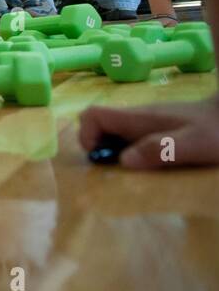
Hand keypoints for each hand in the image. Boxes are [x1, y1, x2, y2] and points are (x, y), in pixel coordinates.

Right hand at [79, 94, 218, 168]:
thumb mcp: (194, 143)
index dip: (86, 135)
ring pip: (117, 136)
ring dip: (117, 156)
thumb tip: (124, 161)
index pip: (93, 115)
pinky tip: (155, 170)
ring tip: (139, 175)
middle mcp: (137, 120)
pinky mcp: (158, 132)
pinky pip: (133, 142)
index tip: (99, 158)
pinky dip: (133, 156)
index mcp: (139, 119)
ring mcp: (147, 125)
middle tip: (119, 174)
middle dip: (101, 151)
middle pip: (101, 128)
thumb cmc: (217, 128)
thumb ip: (160, 149)